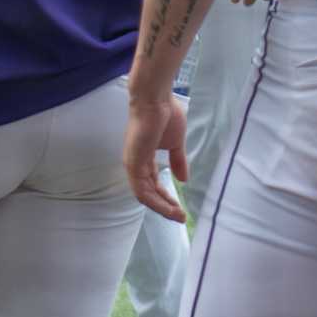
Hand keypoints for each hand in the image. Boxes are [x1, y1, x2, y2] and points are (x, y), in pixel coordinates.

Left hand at [124, 90, 189, 222]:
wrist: (156, 100)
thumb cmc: (166, 115)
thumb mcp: (175, 144)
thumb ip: (178, 161)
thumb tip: (183, 179)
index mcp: (144, 159)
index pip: (153, 184)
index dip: (166, 197)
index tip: (180, 207)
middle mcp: (136, 164)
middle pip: (149, 193)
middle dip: (165, 206)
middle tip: (180, 216)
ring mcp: (133, 164)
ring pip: (144, 196)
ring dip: (161, 207)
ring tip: (177, 215)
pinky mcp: (133, 164)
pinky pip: (142, 190)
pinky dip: (155, 201)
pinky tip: (168, 207)